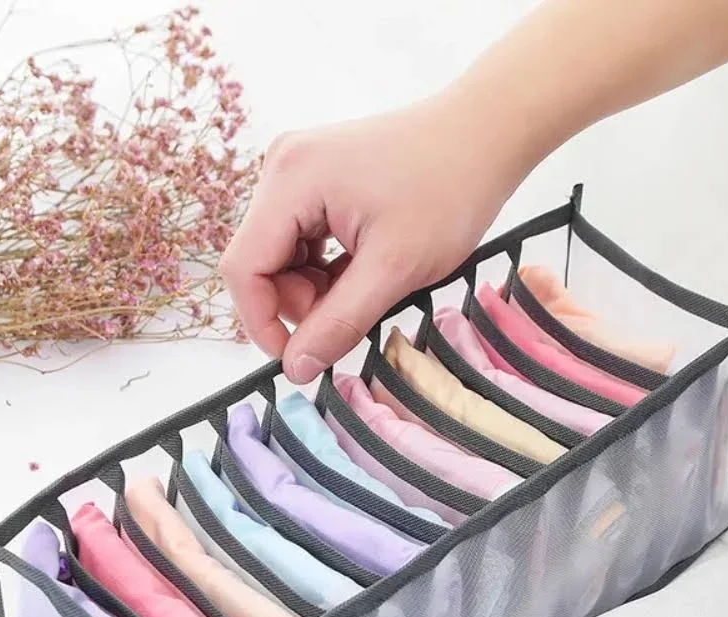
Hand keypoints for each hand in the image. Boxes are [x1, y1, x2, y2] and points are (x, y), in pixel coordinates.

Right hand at [220, 89, 525, 383]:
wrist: (484, 135)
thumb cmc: (449, 190)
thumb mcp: (395, 269)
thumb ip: (339, 323)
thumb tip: (296, 369)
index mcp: (291, 180)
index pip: (243, 268)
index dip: (262, 323)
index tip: (300, 358)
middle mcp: (282, 168)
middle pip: (260, 263)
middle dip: (299, 303)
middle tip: (354, 312)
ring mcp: (297, 171)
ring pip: (281, 257)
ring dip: (316, 289)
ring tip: (368, 285)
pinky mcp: (315, 180)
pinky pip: (301, 241)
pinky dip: (326, 269)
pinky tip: (364, 268)